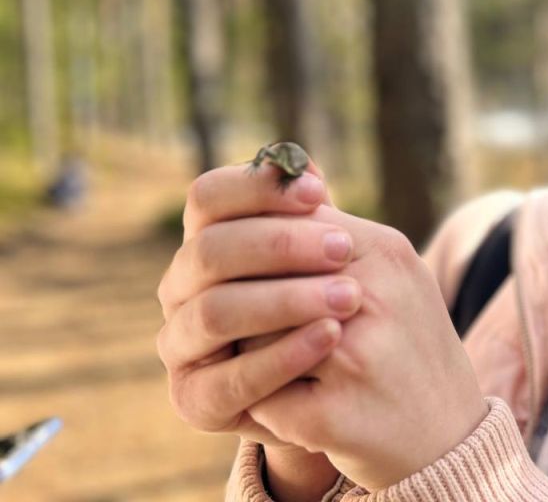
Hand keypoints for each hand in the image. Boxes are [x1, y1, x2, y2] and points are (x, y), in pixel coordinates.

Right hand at [156, 161, 363, 454]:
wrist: (342, 383)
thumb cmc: (327, 300)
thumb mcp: (322, 256)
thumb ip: (311, 215)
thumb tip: (307, 164)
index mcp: (205, 240)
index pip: (207, 197)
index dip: (257, 188)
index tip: (319, 192)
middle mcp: (182, 288)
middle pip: (210, 250)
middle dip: (280, 244)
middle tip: (344, 248)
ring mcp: (182, 344)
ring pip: (216, 311)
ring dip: (286, 299)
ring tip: (349, 297)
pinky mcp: (196, 399)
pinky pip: (230, 379)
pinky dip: (283, 355)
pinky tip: (331, 337)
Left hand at [244, 212, 488, 490]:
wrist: (450, 436)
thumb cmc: (408, 346)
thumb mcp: (392, 274)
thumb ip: (338, 227)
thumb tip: (291, 170)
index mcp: (386, 253)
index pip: (291, 226)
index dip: (259, 251)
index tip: (254, 274)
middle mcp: (374, 298)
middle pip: (263, 280)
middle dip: (248, 304)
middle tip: (254, 326)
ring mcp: (355, 358)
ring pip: (252, 339)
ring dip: (251, 355)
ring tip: (275, 368)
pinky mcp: (333, 416)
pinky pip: (261, 398)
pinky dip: (266, 407)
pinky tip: (292, 409)